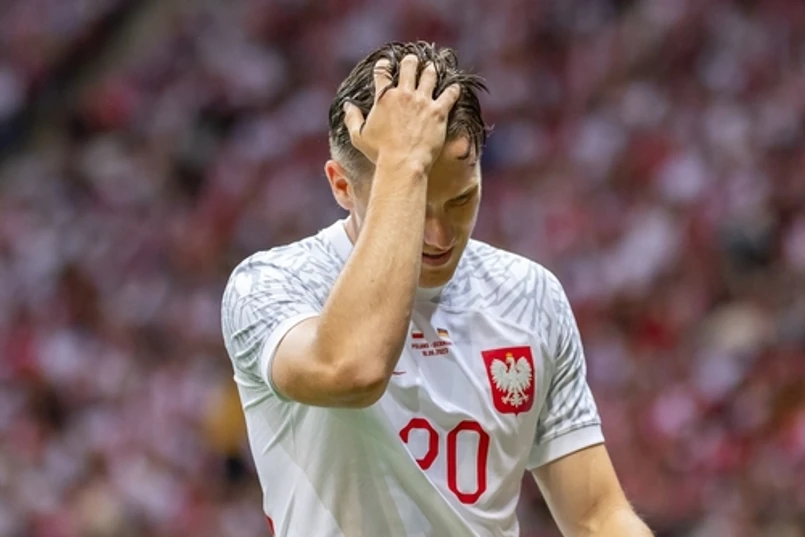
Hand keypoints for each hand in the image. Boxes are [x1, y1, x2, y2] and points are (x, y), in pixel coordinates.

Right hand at [343, 55, 460, 170]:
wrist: (403, 164)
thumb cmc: (380, 153)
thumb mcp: (359, 137)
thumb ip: (352, 118)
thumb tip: (348, 105)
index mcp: (384, 97)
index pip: (382, 71)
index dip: (384, 65)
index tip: (386, 64)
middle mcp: (404, 94)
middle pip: (409, 66)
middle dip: (411, 61)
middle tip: (413, 62)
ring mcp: (422, 102)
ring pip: (430, 74)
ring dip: (431, 70)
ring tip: (432, 69)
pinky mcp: (438, 112)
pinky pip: (450, 94)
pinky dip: (453, 89)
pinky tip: (455, 88)